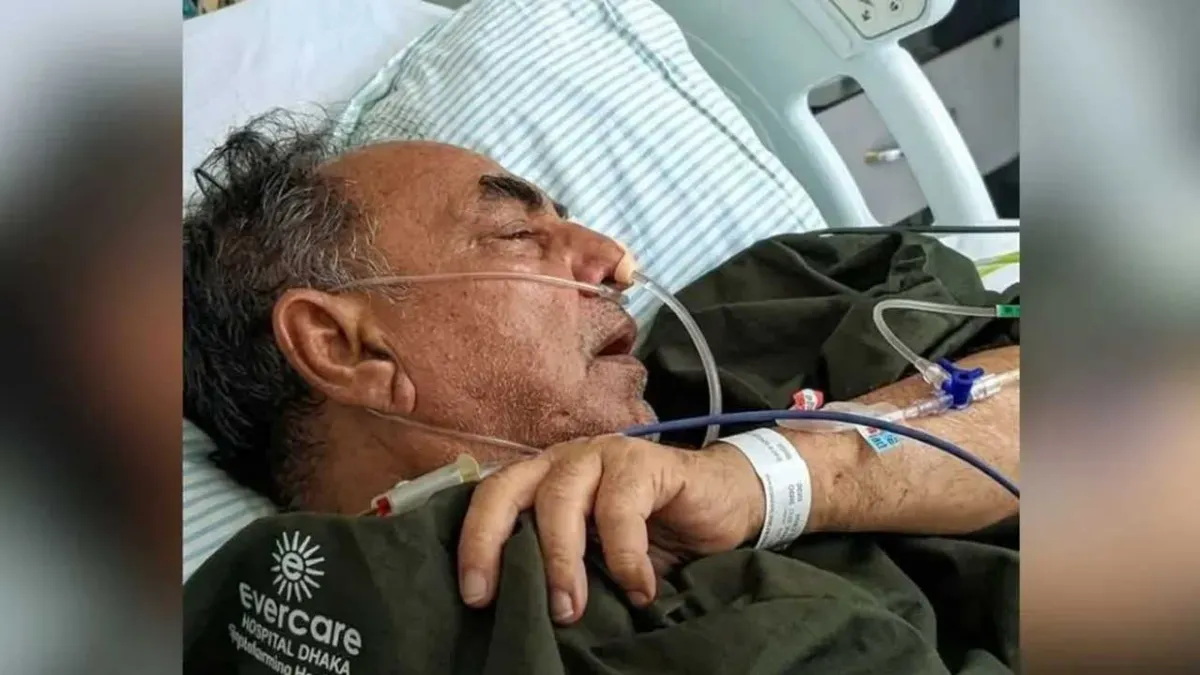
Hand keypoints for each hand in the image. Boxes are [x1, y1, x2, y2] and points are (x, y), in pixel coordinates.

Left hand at [456, 435, 764, 623]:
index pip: (490, 500)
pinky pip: (620, 507)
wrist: (725, 505)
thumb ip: (562, 568)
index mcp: (542, 480)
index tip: (475, 596)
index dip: (474, 543)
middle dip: (495, 545)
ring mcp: (603, 455)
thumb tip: (523, 613)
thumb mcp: (598, 557)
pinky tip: (638, 588)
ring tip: (570, 609)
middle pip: (508, 490)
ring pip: (560, 497)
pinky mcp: (645, 462)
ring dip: (560, 559)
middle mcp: (564, 461)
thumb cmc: (653, 536)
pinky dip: (624, 555)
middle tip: (504, 600)